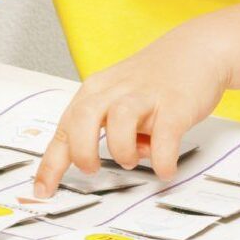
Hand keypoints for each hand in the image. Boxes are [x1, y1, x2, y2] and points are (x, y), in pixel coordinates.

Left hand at [33, 25, 233, 196]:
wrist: (196, 49)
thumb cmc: (154, 79)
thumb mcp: (120, 97)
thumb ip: (111, 128)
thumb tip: (117, 160)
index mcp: (95, 92)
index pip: (65, 129)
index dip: (51, 164)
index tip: (43, 190)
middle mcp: (115, 91)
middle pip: (82, 119)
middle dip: (82, 152)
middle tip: (92, 169)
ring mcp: (146, 95)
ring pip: (119, 120)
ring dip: (121, 150)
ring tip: (132, 159)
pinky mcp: (175, 103)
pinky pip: (164, 135)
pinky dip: (162, 158)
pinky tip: (164, 167)